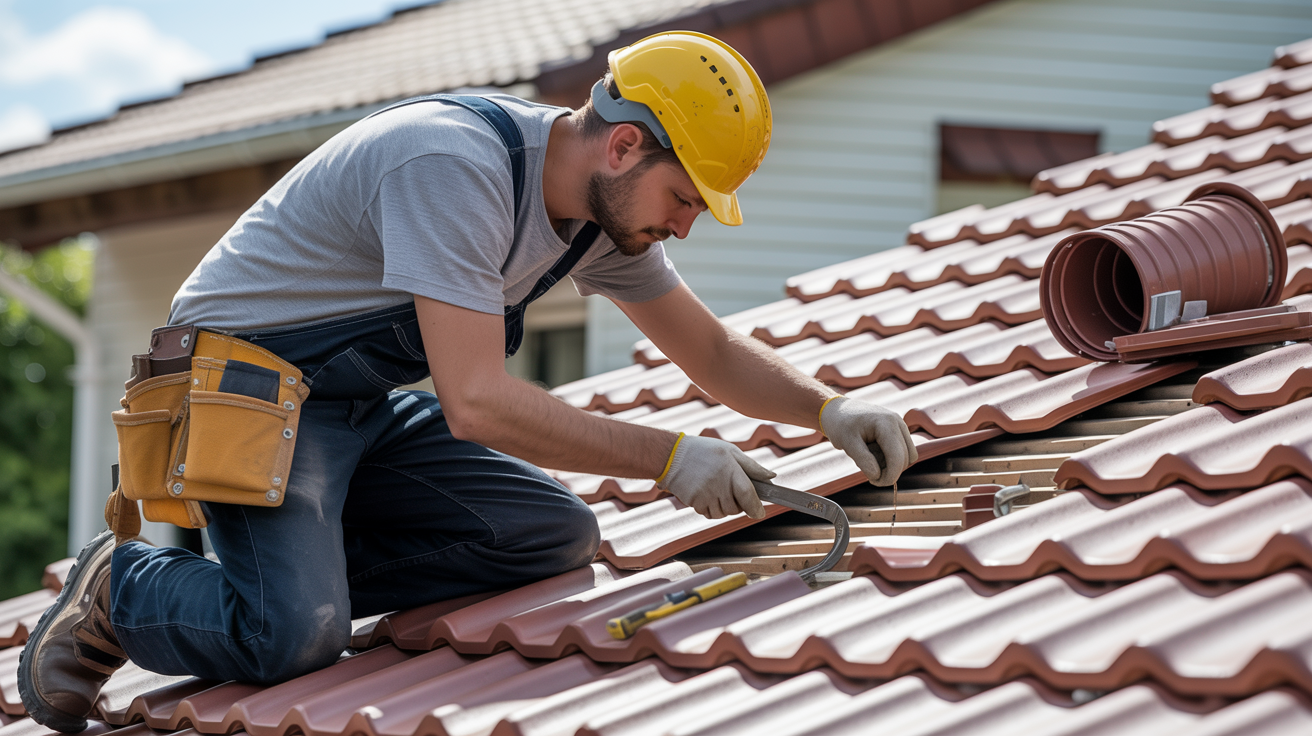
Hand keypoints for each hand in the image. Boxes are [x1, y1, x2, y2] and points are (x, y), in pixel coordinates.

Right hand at [657, 435, 773, 518]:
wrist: (672, 455)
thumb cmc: (704, 451)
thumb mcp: (730, 451)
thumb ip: (752, 466)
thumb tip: (772, 477)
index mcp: (730, 469)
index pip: (747, 494)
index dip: (755, 507)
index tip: (759, 513)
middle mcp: (718, 484)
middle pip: (735, 508)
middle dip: (737, 505)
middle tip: (729, 490)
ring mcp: (705, 494)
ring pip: (722, 514)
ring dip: (723, 508)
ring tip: (715, 489)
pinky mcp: (694, 502)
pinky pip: (708, 514)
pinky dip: (710, 509)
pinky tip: (705, 494)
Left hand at [821, 396, 916, 485]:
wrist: (839, 411)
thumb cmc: (841, 425)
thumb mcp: (846, 442)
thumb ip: (862, 459)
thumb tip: (877, 475)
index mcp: (886, 423)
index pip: (897, 457)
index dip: (890, 475)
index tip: (874, 482)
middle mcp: (898, 422)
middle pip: (906, 459)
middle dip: (890, 472)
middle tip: (869, 473)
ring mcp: (900, 426)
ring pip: (908, 456)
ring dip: (892, 465)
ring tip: (870, 458)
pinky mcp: (899, 431)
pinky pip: (904, 452)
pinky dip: (892, 459)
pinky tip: (875, 454)